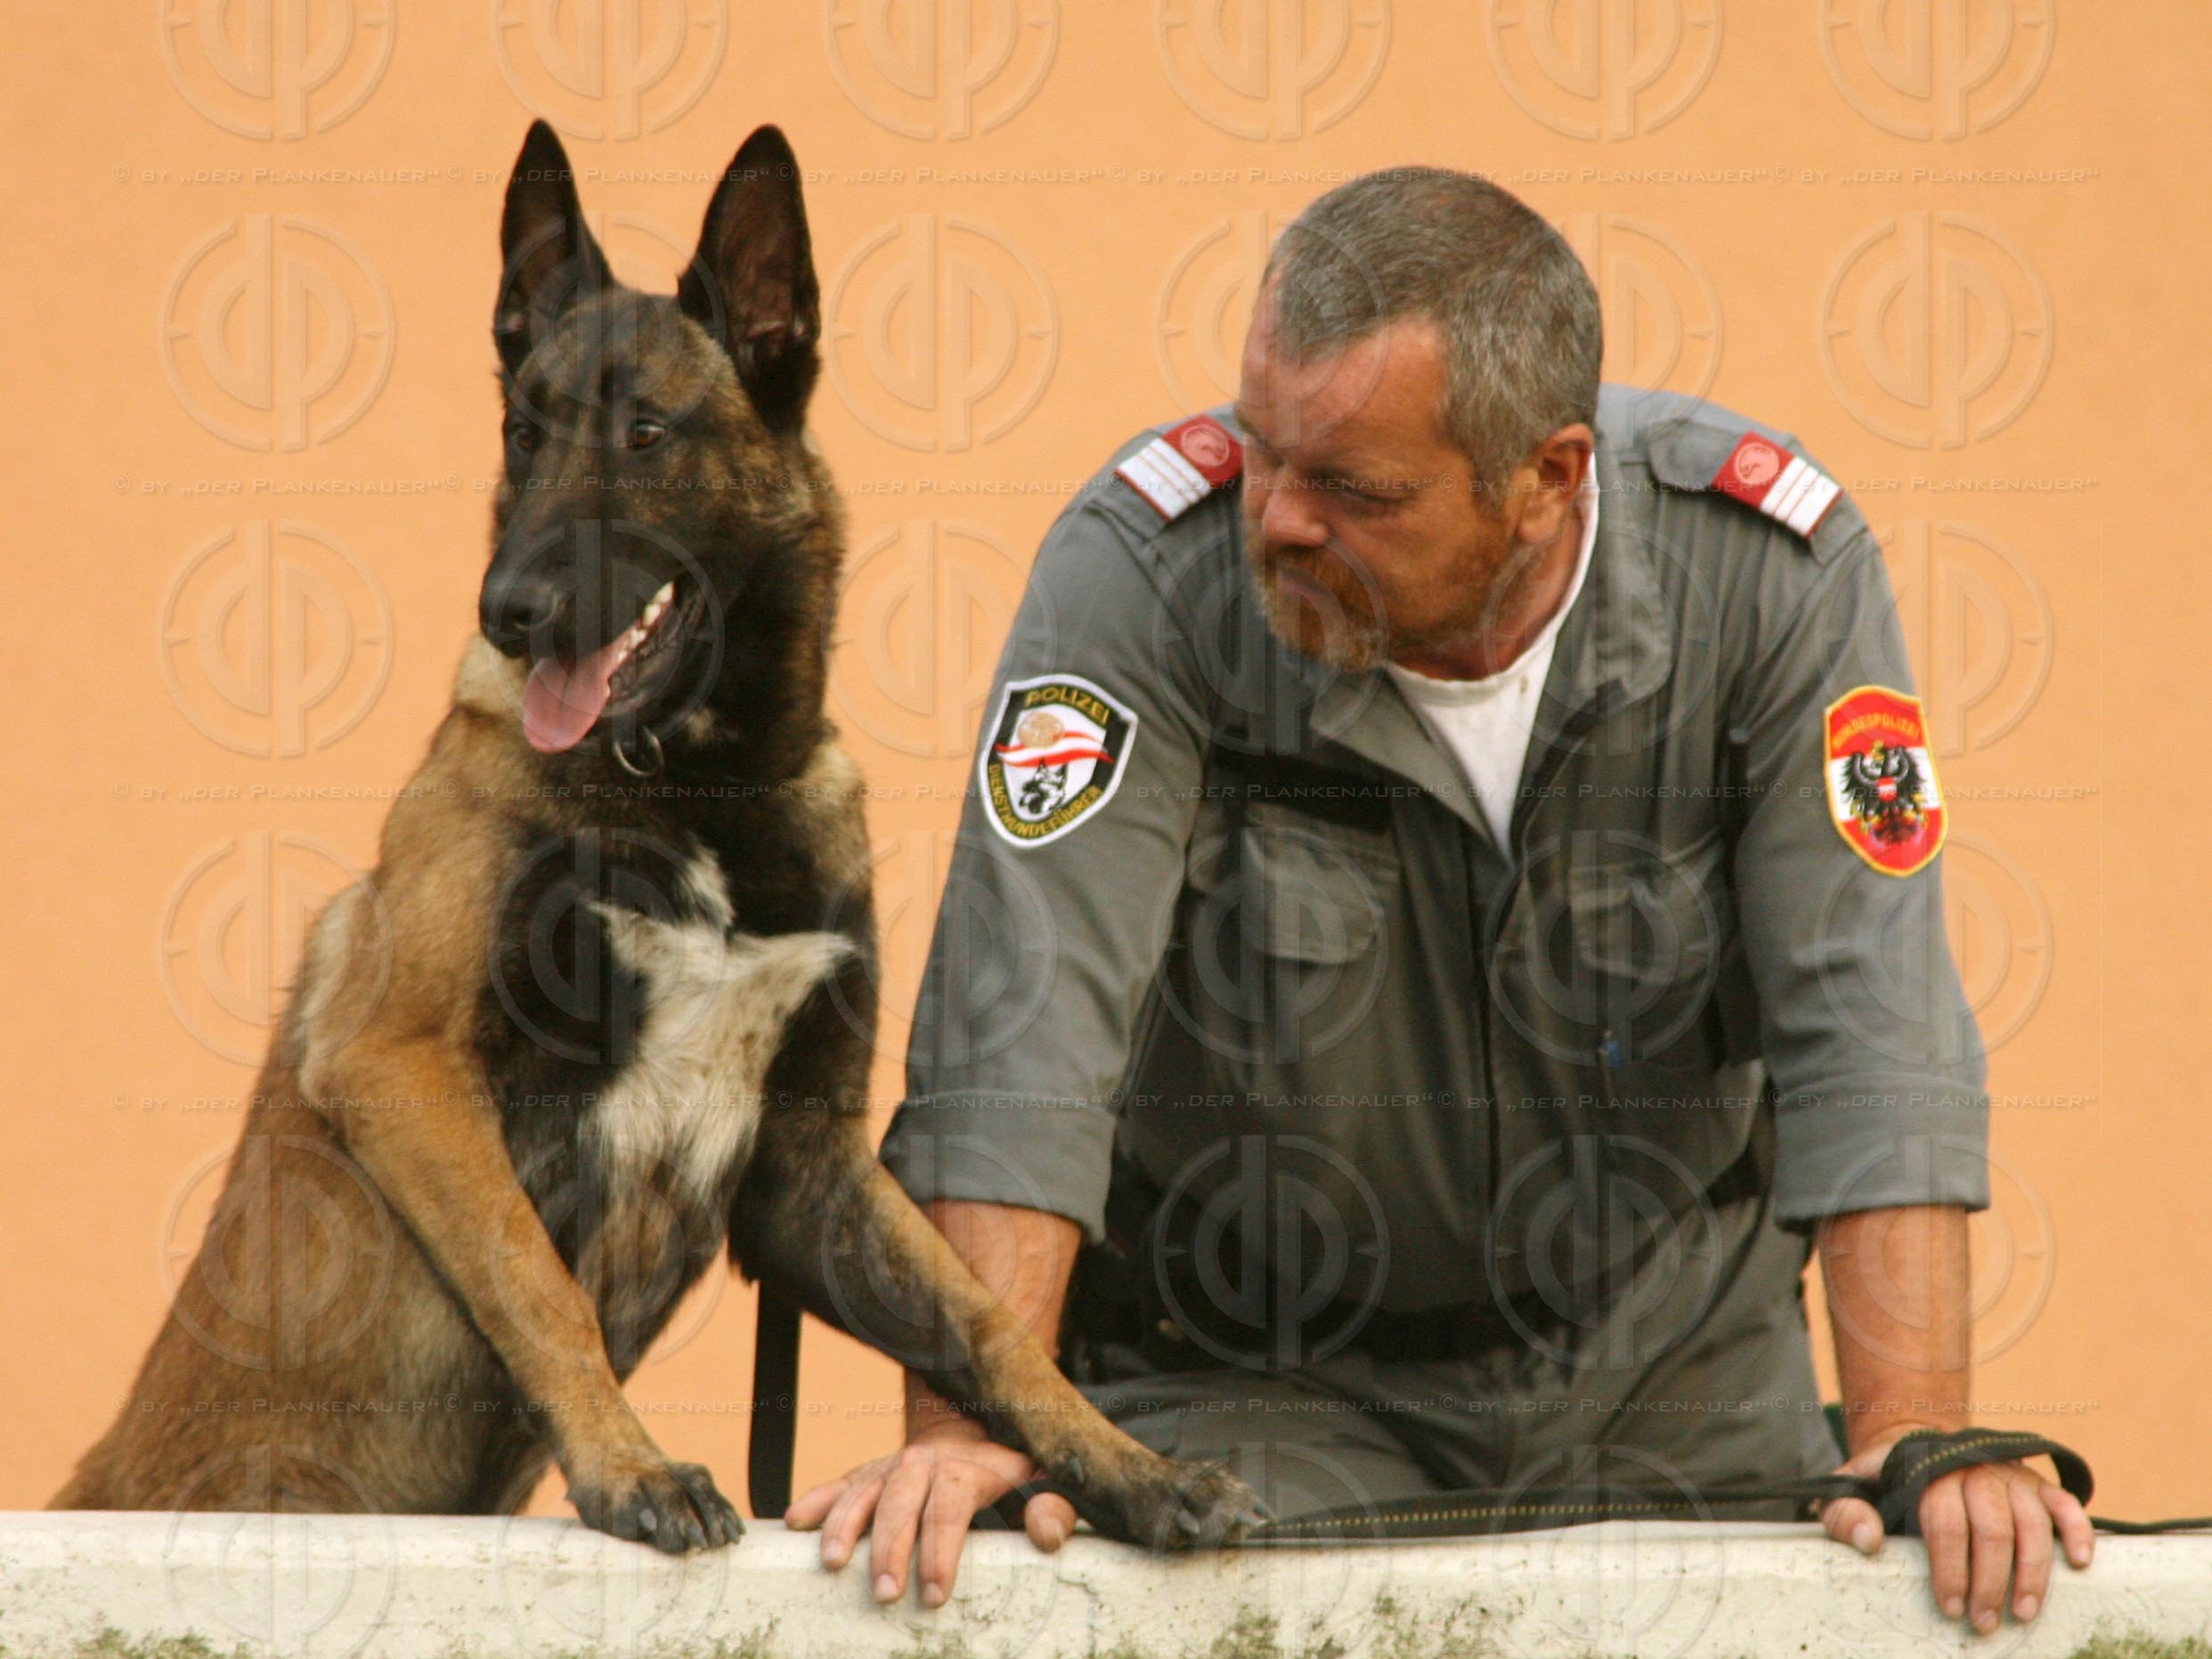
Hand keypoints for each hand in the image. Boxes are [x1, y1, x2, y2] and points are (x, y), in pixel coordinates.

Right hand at [785, 1416, 1078, 1607]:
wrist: (979, 1418)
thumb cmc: (1016, 1464)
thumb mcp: (1046, 1479)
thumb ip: (1053, 1506)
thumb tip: (1046, 1536)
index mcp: (968, 1468)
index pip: (951, 1507)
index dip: (943, 1550)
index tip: (936, 1592)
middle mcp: (924, 1462)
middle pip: (902, 1503)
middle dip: (891, 1549)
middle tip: (885, 1593)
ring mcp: (893, 1465)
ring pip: (863, 1491)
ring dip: (845, 1526)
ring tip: (832, 1562)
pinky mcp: (872, 1472)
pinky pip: (840, 1483)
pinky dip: (817, 1499)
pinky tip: (795, 1521)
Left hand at [1821, 1427, 2093, 1629]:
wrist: (1913, 1442)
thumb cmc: (1882, 1477)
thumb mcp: (1848, 1487)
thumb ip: (1846, 1511)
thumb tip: (1870, 1543)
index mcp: (1929, 1471)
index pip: (1944, 1522)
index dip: (1949, 1568)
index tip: (1950, 1606)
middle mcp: (1974, 1470)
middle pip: (1992, 1528)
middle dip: (1990, 1581)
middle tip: (1984, 1623)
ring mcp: (2009, 1475)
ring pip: (2031, 1522)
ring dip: (2032, 1571)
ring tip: (2024, 1612)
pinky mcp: (2036, 1483)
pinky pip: (2063, 1503)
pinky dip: (2077, 1530)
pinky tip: (2080, 1563)